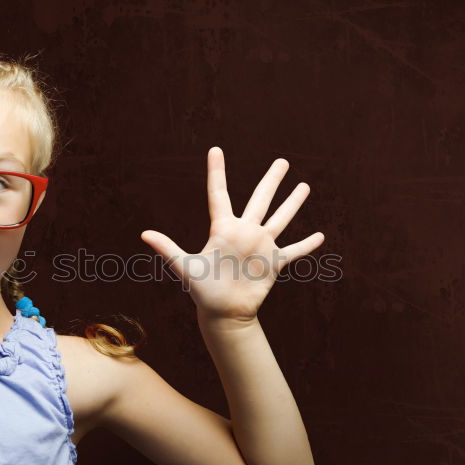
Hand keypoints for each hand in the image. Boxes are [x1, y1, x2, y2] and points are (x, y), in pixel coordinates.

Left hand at [140, 146, 324, 322]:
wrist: (224, 314)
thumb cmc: (203, 291)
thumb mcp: (186, 267)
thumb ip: (168, 248)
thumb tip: (144, 234)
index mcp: (222, 229)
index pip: (219, 194)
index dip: (217, 172)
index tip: (215, 150)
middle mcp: (244, 232)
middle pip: (261, 199)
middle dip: (272, 180)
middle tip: (283, 162)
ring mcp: (260, 246)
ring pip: (280, 218)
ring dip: (292, 204)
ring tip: (304, 186)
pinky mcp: (273, 263)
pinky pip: (293, 251)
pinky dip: (306, 244)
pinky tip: (321, 235)